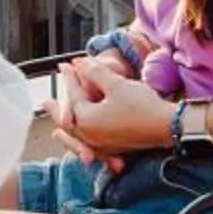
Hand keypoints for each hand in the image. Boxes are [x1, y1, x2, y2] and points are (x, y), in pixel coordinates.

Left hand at [53, 62, 176, 167]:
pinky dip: (81, 140)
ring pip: (75, 136)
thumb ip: (95, 73)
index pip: (73, 94)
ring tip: (58, 124)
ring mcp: (99, 145)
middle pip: (67, 120)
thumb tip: (81, 64)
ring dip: (66, 127)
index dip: (70, 76)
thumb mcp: (117, 85)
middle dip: (58, 108)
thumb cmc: (143, 107)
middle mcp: (88, 136)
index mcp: (86, 120)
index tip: (66, 65)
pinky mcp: (111, 149)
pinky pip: (88, 145)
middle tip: (46, 102)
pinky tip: (82, 140)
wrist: (166, 127)